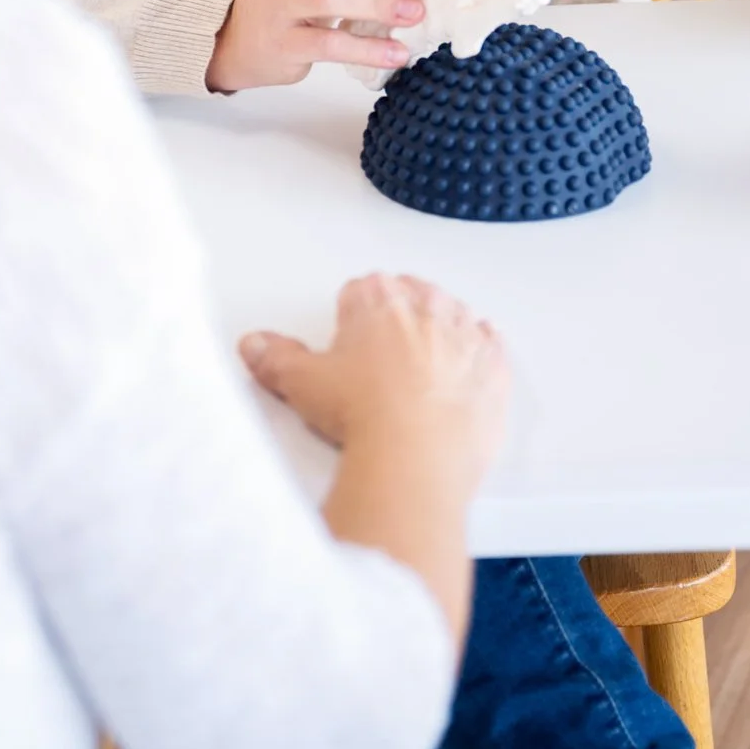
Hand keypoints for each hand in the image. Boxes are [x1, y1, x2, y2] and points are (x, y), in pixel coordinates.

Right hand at [240, 273, 507, 486]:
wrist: (415, 457)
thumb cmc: (363, 414)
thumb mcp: (301, 384)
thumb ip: (274, 357)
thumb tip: (253, 345)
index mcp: (376, 297)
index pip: (360, 291)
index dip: (351, 321)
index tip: (347, 348)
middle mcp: (426, 303)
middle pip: (409, 297)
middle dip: (397, 321)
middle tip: (379, 363)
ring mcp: (466, 333)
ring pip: (453, 317)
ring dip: (440, 334)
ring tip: (421, 372)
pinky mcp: (495, 367)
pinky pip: (491, 347)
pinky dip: (479, 357)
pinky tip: (464, 376)